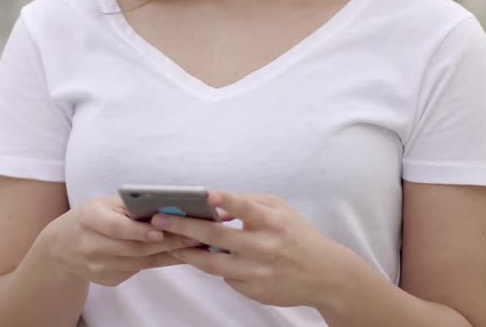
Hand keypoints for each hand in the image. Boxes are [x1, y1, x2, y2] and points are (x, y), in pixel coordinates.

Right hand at [47, 195, 199, 287]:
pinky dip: (159, 261)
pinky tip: (176, 254)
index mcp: (89, 219)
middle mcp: (90, 246)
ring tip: (192, 244)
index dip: (139, 230)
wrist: (63, 246)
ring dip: (169, 254)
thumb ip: (132, 205)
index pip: (116, 227)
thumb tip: (169, 207)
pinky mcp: (107, 280)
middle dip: (166, 243)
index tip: (162, 229)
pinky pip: (138, 270)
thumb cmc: (92, 217)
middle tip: (192, 236)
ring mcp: (98, 267)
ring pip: (140, 262)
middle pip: (133, 248)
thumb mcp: (105, 204)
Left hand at [152, 191, 359, 307]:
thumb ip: (250, 203)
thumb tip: (215, 202)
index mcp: (273, 222)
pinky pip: (226, 277)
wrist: (325, 275)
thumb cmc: (297, 235)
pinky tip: (200, 257)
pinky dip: (213, 266)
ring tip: (170, 242)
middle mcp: (265, 247)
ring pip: (213, 264)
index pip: (247, 208)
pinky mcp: (255, 291)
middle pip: (217, 238)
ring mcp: (259, 272)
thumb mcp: (281, 210)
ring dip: (188, 252)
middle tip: (159, 219)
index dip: (227, 202)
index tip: (206, 195)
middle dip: (184, 227)